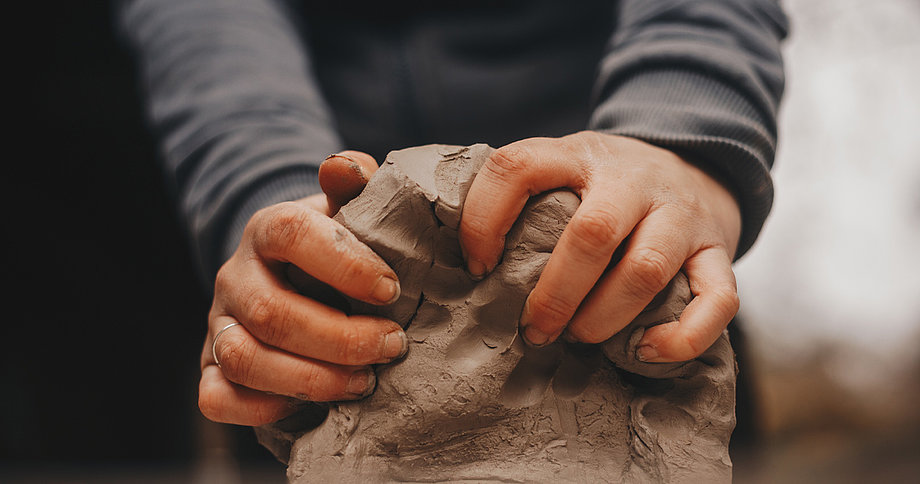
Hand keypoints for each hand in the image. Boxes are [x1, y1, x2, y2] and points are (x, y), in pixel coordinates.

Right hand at [198, 151, 407, 425]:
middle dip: (341, 338)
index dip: (345, 265)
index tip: (391, 290)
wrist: (293, 276)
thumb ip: (355, 183)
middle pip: (272, 312)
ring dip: (312, 378)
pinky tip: (314, 405)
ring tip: (365, 381)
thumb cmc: (336, 246)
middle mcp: (235, 276)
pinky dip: (265, 408)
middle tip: (393, 345)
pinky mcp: (211, 369)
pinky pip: (217, 398)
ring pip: (244, 358)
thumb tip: (346, 167)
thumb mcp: (348, 208)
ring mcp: (218, 324)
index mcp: (268, 229)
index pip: (292, 235)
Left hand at [459, 132, 741, 361]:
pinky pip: (718, 299)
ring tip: (578, 338)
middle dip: (553, 294)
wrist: (698, 163)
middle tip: (533, 329)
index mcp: (579, 154)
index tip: (478, 266)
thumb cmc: (610, 183)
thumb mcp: (566, 166)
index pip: (517, 167)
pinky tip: (645, 350)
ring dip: (603, 318)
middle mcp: (632, 179)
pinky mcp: (720, 249)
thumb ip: (526, 192)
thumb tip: (462, 257)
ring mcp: (681, 213)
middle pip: (589, 234)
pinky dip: (682, 336)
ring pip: (646, 270)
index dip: (484, 219)